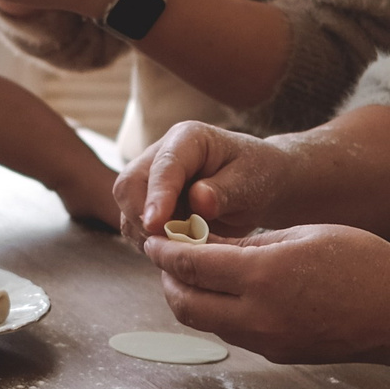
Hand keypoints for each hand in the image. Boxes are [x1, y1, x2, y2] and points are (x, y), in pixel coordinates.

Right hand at [115, 120, 296, 242]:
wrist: (262, 185)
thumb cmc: (260, 176)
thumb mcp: (251, 181)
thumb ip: (224, 191)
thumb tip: (198, 201)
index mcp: (187, 138)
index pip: (162, 167)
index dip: (157, 196)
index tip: (155, 225)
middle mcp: (161, 154)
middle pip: (128, 185)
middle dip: (141, 217)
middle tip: (170, 245)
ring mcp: (152, 179)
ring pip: (127, 208)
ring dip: (146, 234)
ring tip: (182, 248)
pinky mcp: (151, 203)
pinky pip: (135, 226)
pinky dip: (151, 242)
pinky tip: (178, 250)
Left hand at [141, 224, 389, 369]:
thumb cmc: (363, 261)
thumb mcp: (302, 234)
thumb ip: (249, 243)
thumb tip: (206, 244)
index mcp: (263, 276)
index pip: (191, 266)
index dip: (165, 251)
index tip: (154, 239)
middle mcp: (257, 315)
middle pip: (185, 304)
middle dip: (168, 279)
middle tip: (167, 256)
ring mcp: (266, 340)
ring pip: (205, 321)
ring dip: (190, 298)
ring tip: (195, 271)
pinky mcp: (277, 353)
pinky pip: (231, 332)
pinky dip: (217, 311)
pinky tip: (227, 290)